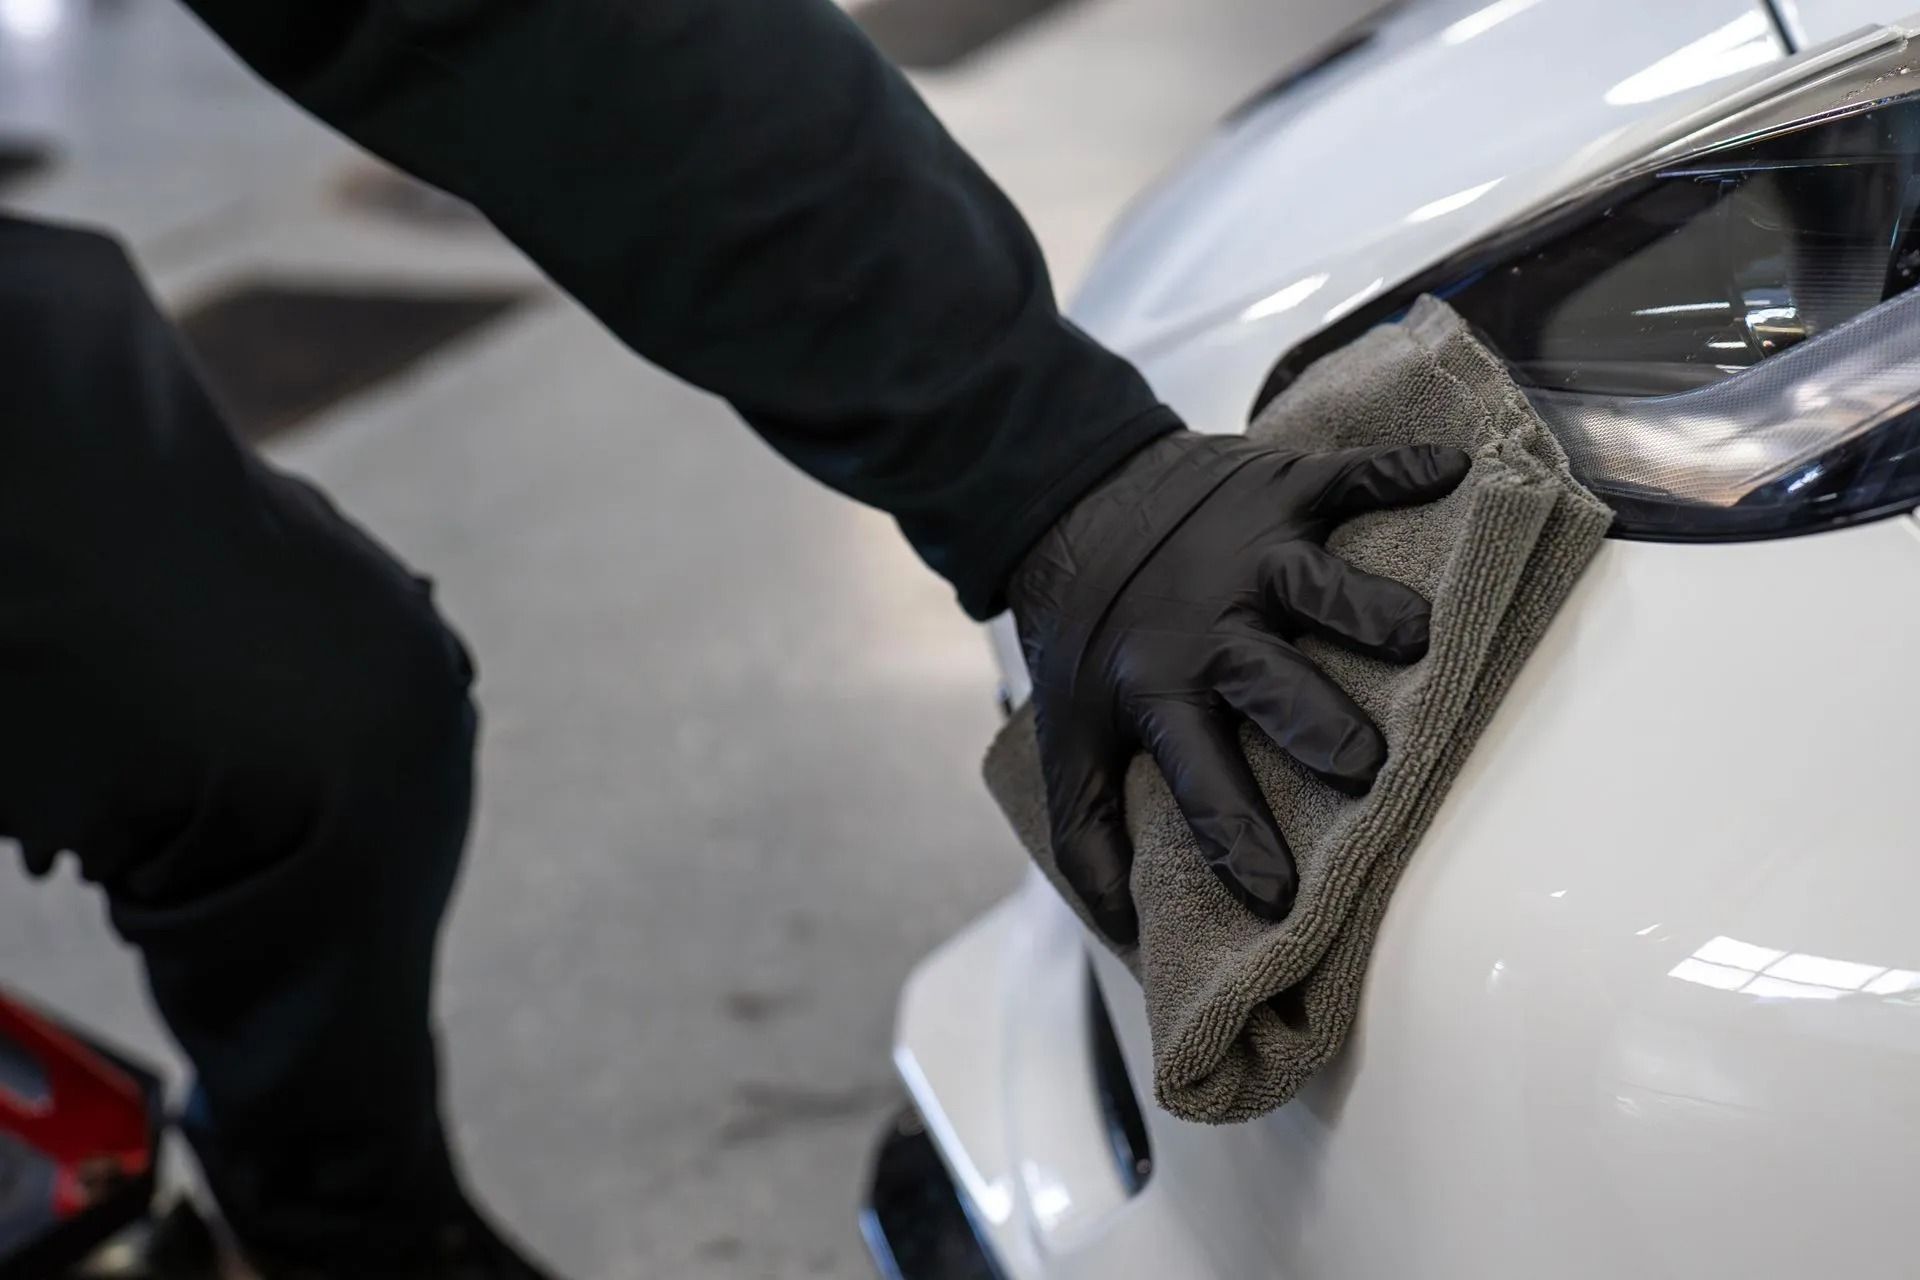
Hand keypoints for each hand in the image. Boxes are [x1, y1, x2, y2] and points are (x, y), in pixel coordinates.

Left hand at [1008, 430, 1469, 944]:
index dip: (1238, 839)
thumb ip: (1092, 837)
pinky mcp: (1283, 486)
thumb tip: (1124, 937)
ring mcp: (1251, 551)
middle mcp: (1209, 624)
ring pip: (1318, 583)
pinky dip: (1402, 471)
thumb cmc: (1088, 639)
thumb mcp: (1067, 740)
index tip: (1283, 899)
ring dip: (1366, 609)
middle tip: (1368, 764)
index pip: (1201, 779)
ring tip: (1419, 638)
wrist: (1073, 500)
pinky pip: (1350, 477)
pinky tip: (1453, 471)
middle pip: (1271, 682)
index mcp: (1159, 689)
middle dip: (1320, 725)